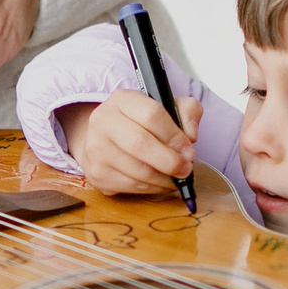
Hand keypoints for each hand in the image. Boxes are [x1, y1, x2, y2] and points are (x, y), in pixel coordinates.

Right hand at [62, 90, 202, 196]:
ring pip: (137, 170)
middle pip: (139, 143)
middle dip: (169, 161)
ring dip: (164, 179)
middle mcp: (103, 121)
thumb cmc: (141, 123)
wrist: (105, 138)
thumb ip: (188, 111)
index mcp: (122, 100)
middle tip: (186, 169)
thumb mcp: (167, 107)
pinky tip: (161, 182)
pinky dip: (153, 188)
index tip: (189, 149)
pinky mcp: (97, 173)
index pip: (151, 114)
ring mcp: (96, 149)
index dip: (174, 136)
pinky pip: (131, 186)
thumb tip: (191, 136)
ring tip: (176, 177)